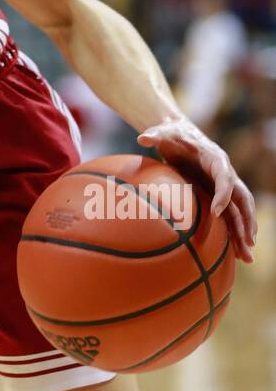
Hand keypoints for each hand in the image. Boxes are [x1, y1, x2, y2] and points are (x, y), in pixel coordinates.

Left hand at [137, 117, 256, 263]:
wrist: (178, 134)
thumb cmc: (172, 135)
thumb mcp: (163, 133)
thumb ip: (155, 136)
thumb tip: (141, 138)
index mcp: (215, 158)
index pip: (225, 177)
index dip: (222, 194)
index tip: (216, 212)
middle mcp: (225, 173)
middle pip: (242, 198)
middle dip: (246, 220)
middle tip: (248, 242)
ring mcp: (223, 185)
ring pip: (239, 211)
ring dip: (245, 232)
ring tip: (247, 257)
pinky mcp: (217, 194)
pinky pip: (230, 215)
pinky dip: (234, 232)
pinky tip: (235, 253)